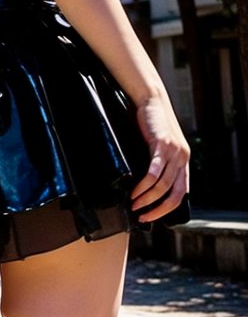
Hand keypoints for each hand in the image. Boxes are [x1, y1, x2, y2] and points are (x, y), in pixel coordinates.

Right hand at [130, 93, 189, 221]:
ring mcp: (173, 153)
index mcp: (183, 162)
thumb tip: (143, 183)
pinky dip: (144, 184)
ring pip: (163, 185)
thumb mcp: (159, 146)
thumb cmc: (150, 123)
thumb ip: (157, 162)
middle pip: (174, 194)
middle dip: (158, 209)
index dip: (166, 209)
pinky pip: (154, 171)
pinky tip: (135, 191)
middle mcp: (182, 159)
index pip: (181, 194)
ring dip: (147, 199)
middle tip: (142, 216)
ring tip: (134, 204)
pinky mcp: (161, 145)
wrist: (151, 100)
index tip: (150, 216)